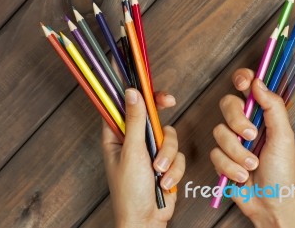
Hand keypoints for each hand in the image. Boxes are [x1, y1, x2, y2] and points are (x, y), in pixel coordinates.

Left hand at [102, 89, 184, 227]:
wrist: (146, 221)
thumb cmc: (129, 191)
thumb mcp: (132, 152)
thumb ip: (135, 121)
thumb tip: (132, 92)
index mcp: (117, 137)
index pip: (124, 106)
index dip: (135, 92)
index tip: (144, 80)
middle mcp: (134, 141)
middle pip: (151, 115)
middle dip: (161, 118)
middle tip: (170, 101)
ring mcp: (151, 151)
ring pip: (169, 135)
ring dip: (167, 154)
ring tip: (159, 171)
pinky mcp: (166, 162)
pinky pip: (178, 154)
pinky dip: (174, 169)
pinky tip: (165, 183)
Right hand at [210, 68, 294, 227]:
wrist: (270, 202)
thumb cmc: (282, 171)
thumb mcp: (283, 136)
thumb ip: (273, 107)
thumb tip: (258, 83)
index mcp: (261, 115)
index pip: (247, 87)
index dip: (242, 79)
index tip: (243, 83)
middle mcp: (244, 124)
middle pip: (227, 104)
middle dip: (237, 121)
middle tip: (252, 136)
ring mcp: (231, 140)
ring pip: (219, 132)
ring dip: (238, 152)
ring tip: (252, 165)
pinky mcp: (221, 157)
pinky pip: (215, 154)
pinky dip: (230, 167)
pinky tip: (242, 176)